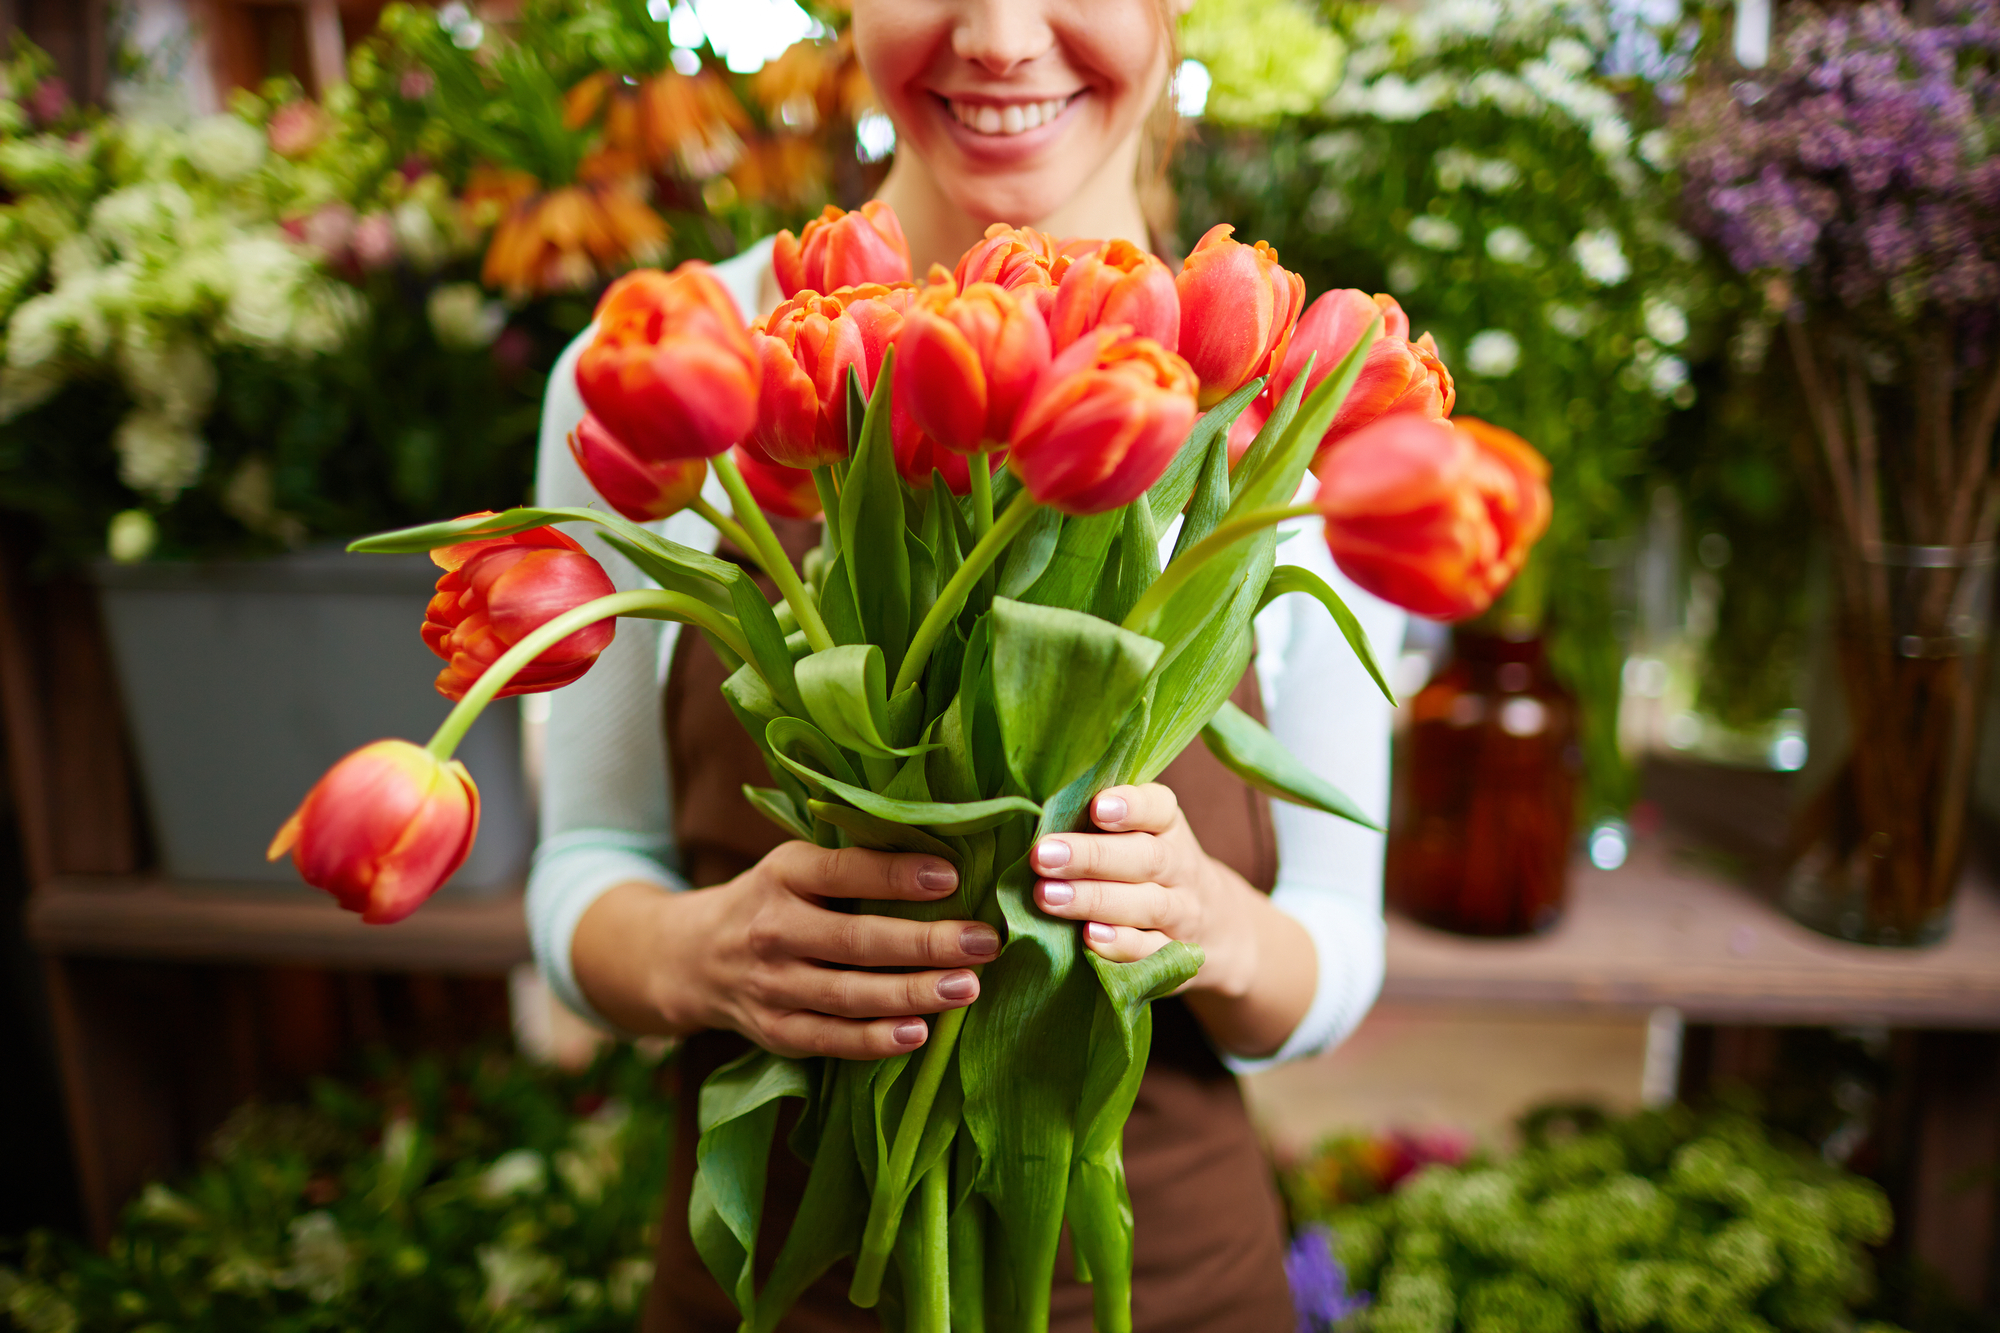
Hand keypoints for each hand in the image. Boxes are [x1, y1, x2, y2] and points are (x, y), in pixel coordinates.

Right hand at [574, 843, 998, 1060]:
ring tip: (968, 988)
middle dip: (925, 943)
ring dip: (912, 994)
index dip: (895, 875)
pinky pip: (830, 1039)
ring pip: (848, 994)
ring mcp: (770, 984)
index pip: (842, 873)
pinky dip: (874, 1040)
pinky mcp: (774, 1030)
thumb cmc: (773, 900)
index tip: (953, 875)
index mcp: (782, 874)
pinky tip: (920, 1033)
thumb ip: (854, 864)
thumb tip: (947, 855)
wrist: (691, 956)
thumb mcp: (795, 866)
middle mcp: (772, 929)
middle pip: (855, 940)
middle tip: (984, 942)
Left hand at [1029, 784, 1263, 998]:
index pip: (1159, 809)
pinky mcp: (1176, 955)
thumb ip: (1095, 821)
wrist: (1213, 923)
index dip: (1132, 806)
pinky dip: (1121, 946)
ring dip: (1094, 900)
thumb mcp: (1139, 833)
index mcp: (1168, 826)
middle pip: (1146, 858)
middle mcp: (1180, 867)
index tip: (1098, 806)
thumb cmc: (1145, 863)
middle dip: (1092, 857)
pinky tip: (1088, 938)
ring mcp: (1181, 912)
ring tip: (1046, 896)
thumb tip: (1030, 811)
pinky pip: (1152, 950)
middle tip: (1042, 855)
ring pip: (1146, 905)